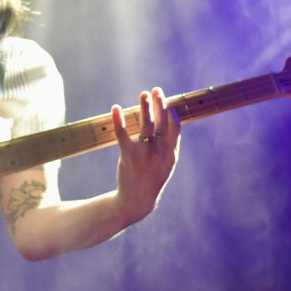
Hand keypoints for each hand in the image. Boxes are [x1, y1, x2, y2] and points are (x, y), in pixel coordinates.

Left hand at [112, 87, 180, 223]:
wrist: (137, 200)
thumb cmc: (152, 177)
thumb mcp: (167, 163)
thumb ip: (170, 144)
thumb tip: (170, 119)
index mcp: (171, 154)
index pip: (175, 128)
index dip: (171, 112)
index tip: (167, 99)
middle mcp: (161, 153)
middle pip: (162, 123)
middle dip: (160, 104)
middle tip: (156, 90)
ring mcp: (145, 154)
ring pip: (146, 125)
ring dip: (145, 107)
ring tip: (143, 94)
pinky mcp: (128, 156)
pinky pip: (122, 134)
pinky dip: (118, 119)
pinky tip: (116, 108)